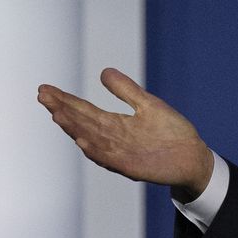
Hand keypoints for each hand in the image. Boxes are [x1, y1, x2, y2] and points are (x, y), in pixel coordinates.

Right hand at [37, 68, 213, 198]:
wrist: (193, 157)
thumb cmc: (171, 132)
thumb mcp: (148, 104)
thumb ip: (126, 91)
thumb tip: (104, 71)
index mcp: (115, 124)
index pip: (84, 110)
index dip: (64, 101)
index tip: (45, 90)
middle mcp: (112, 139)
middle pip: (82, 123)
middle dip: (62, 110)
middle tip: (43, 97)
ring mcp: (121, 153)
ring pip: (91, 140)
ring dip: (74, 129)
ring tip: (57, 114)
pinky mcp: (132, 166)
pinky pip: (110, 159)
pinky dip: (95, 151)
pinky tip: (82, 140)